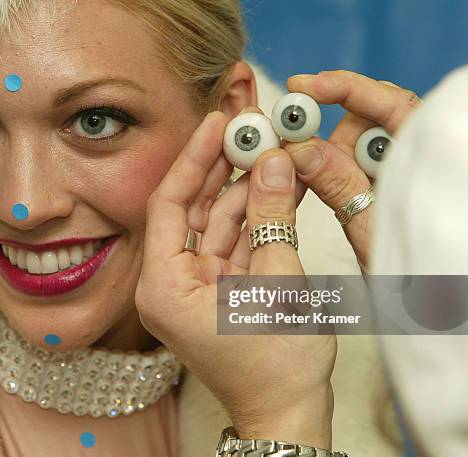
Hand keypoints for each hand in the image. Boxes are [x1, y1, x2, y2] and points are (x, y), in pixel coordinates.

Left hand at [135, 110, 335, 447]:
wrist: (288, 413)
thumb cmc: (276, 367)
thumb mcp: (277, 284)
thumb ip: (272, 219)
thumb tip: (274, 163)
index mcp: (164, 286)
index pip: (169, 204)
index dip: (192, 158)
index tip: (216, 123)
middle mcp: (172, 281)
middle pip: (194, 207)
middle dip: (222, 167)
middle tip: (249, 128)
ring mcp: (197, 283)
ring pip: (219, 220)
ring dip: (248, 187)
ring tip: (274, 150)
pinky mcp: (221, 285)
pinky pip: (236, 239)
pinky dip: (258, 214)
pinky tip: (279, 184)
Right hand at [283, 70, 420, 272]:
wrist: (431, 301)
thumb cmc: (418, 272)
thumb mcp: (371, 227)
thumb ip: (340, 185)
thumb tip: (300, 147)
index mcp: (425, 156)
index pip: (389, 104)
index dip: (344, 88)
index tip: (302, 87)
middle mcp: (411, 157)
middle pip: (368, 118)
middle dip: (326, 126)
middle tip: (287, 135)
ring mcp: (395, 172)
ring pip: (355, 144)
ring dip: (322, 153)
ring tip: (296, 173)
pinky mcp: (379, 187)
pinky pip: (351, 166)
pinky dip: (328, 170)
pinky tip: (311, 182)